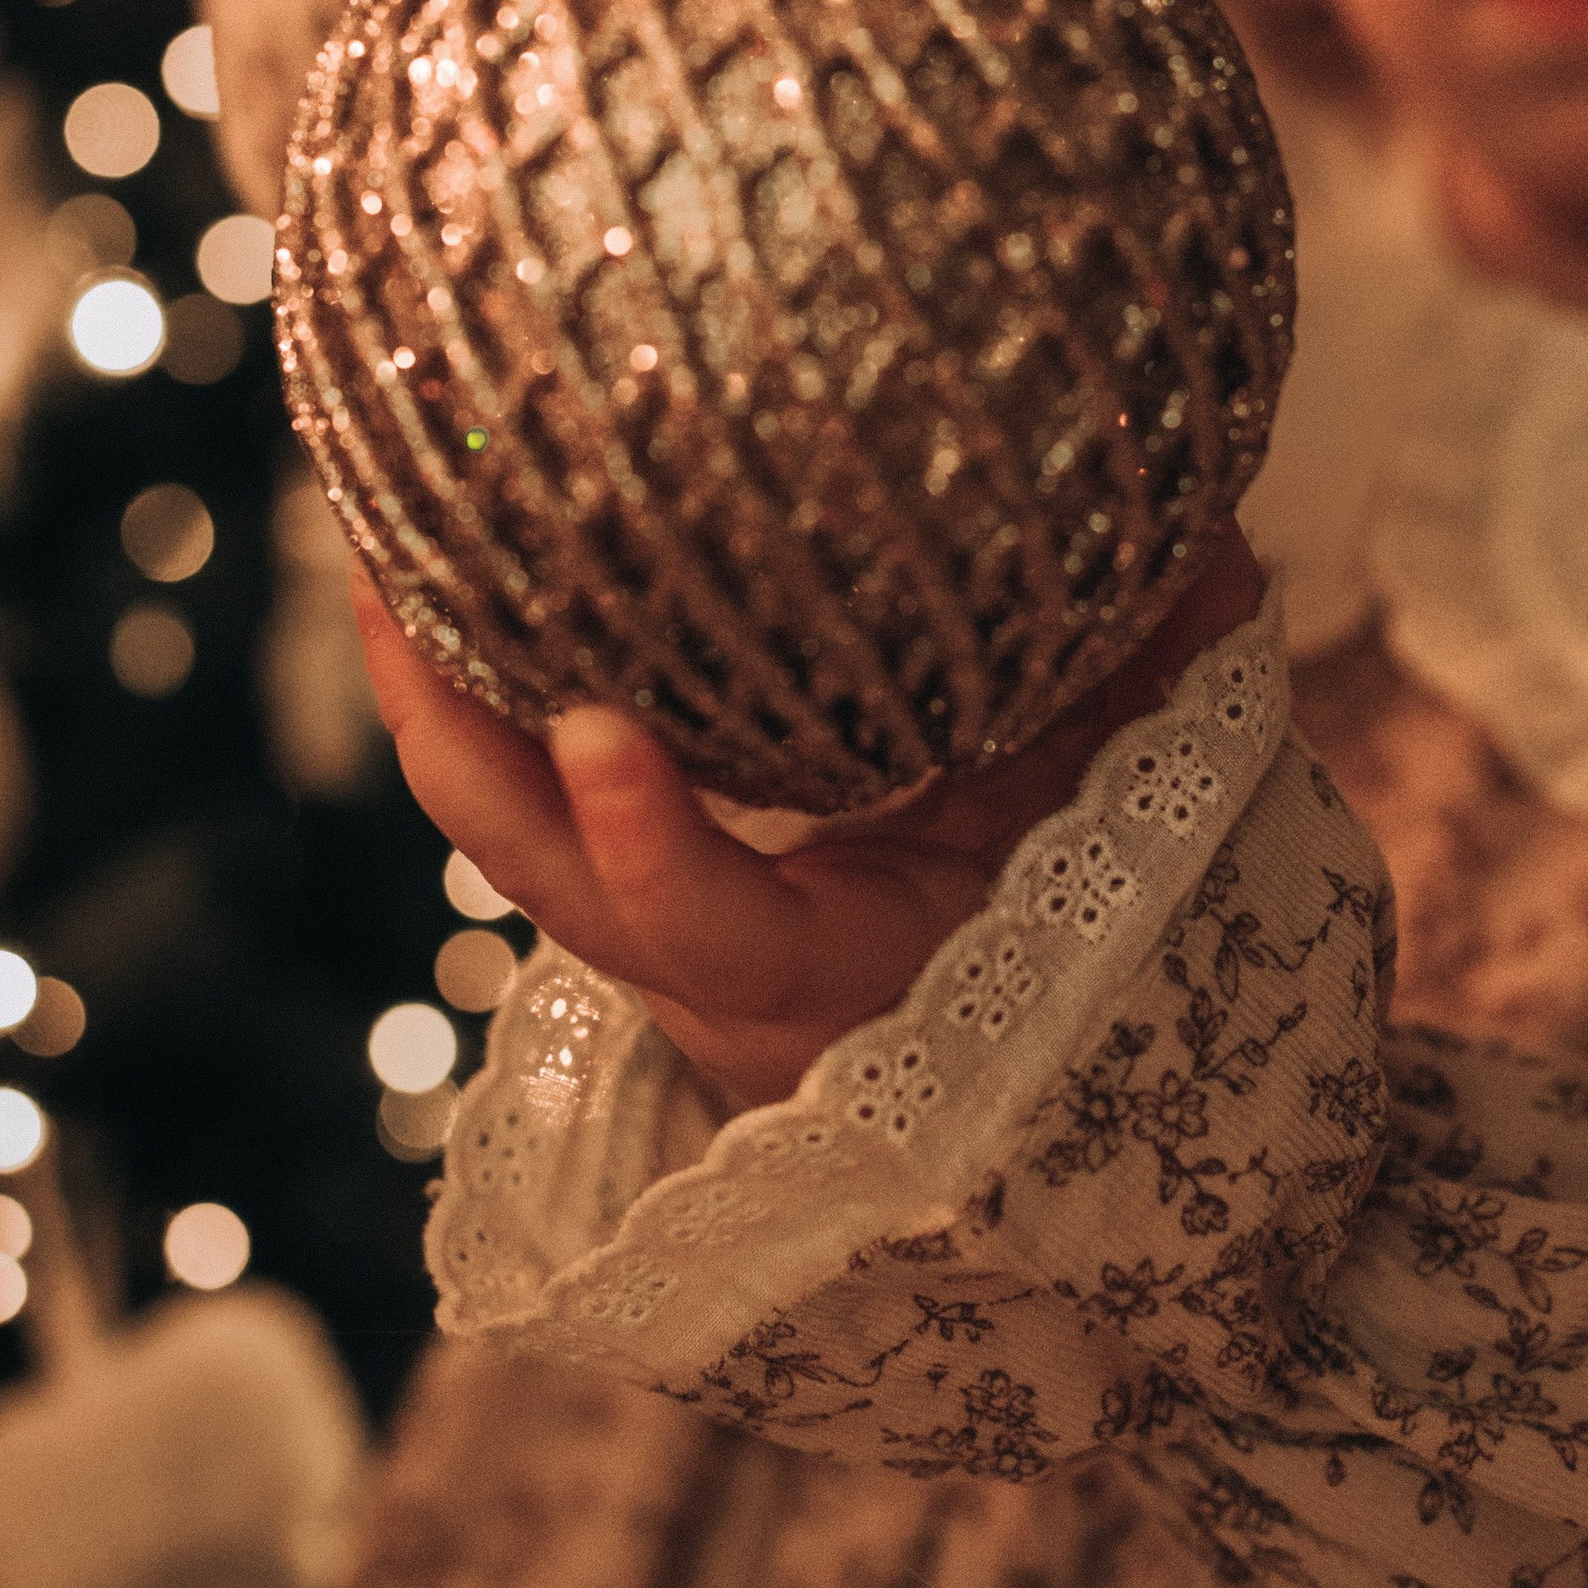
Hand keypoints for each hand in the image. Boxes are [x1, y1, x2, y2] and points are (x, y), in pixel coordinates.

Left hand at [353, 524, 1264, 1115]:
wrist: (1048, 1096)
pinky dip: (473, 658)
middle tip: (392, 561)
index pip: (710, 934)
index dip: (648, 842)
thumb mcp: (1141, 848)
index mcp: (823, 986)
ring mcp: (650, 924)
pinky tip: (441, 526)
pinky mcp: (624, 879)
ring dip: (429, 665)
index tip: (602, 730)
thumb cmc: (1093, 958)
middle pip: (530, 863)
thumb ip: (1164, 692)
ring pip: (494, 807)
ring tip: (386, 491)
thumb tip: (1202, 530)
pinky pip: (518, 763)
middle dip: (450, 720)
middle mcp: (710, 966)